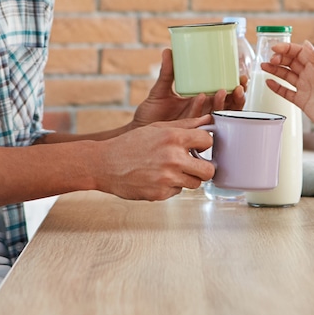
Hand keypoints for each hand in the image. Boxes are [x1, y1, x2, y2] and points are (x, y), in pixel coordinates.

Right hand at [97, 116, 215, 200]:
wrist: (104, 164)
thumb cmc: (130, 144)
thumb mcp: (157, 128)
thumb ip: (185, 125)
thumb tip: (208, 121)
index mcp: (174, 138)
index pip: (208, 141)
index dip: (205, 144)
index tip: (199, 146)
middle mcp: (173, 158)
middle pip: (209, 170)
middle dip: (204, 167)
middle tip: (194, 164)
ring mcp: (167, 178)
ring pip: (195, 183)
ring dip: (187, 178)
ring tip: (171, 170)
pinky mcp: (160, 194)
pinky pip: (178, 191)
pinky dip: (171, 186)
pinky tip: (157, 178)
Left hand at [132, 48, 246, 126]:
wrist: (138, 131)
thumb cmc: (150, 113)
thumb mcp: (160, 90)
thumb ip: (167, 72)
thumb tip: (168, 50)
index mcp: (200, 101)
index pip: (223, 93)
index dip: (235, 86)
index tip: (240, 75)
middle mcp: (201, 113)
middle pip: (227, 106)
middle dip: (237, 97)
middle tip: (239, 85)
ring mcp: (195, 122)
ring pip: (218, 115)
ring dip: (223, 103)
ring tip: (223, 91)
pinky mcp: (187, 131)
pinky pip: (199, 121)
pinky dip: (201, 108)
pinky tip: (200, 97)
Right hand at [261, 41, 313, 134]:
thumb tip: (305, 43)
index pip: (298, 53)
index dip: (286, 49)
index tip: (274, 48)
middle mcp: (309, 75)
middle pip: (290, 63)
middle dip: (279, 59)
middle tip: (270, 60)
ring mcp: (304, 87)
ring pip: (286, 76)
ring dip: (275, 70)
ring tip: (263, 66)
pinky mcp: (300, 100)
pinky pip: (285, 92)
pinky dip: (276, 87)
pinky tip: (268, 82)